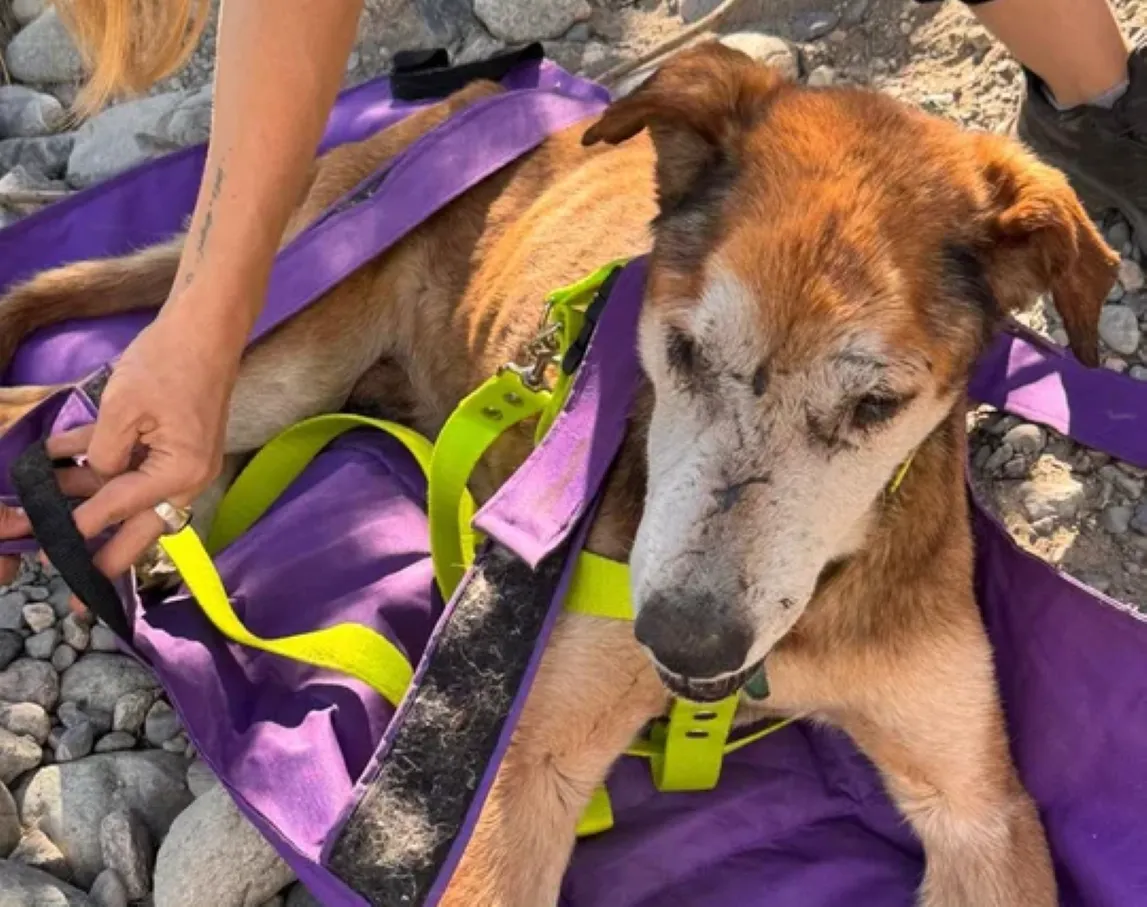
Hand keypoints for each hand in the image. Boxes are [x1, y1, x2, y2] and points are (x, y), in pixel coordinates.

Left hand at [0, 304, 242, 604]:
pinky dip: (97, 466)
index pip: (116, 509)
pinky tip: (55, 464)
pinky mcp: (173, 444)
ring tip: (36, 518)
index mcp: (179, 475)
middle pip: (136, 530)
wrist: (207, 326)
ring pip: (127, 496)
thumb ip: (102, 453)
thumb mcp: (124, 409)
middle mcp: (185, 478)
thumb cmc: (170, 365)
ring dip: (84, 501)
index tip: (43, 553)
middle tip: (76, 603)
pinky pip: (131, 466)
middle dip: (101, 560)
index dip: (73, 530)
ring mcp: (181, 462)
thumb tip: (93, 477)